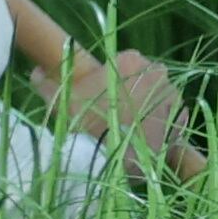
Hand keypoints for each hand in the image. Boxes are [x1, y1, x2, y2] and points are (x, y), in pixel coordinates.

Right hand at [30, 45, 184, 158]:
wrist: (106, 159)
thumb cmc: (82, 122)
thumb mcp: (57, 99)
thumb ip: (45, 81)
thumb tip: (36, 71)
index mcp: (130, 60)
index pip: (127, 60)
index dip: (115, 77)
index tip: (105, 93)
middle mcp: (157, 73)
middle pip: (148, 77)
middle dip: (136, 90)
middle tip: (116, 112)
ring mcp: (173, 98)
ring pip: (161, 97)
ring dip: (151, 107)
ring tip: (131, 128)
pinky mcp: (181, 122)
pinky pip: (173, 119)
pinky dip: (163, 126)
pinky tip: (145, 138)